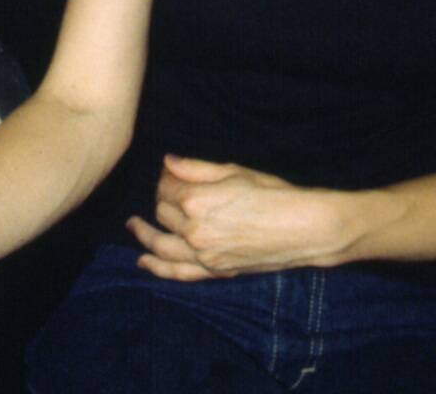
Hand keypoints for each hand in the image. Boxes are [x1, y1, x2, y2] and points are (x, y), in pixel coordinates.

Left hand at [127, 155, 342, 280]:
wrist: (302, 228)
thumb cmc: (272, 193)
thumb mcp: (234, 171)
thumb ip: (196, 167)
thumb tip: (168, 161)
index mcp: (197, 200)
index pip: (167, 187)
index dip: (167, 178)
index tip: (172, 172)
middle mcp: (195, 230)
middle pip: (163, 212)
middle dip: (161, 199)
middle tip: (167, 191)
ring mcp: (203, 255)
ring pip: (162, 244)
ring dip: (144, 234)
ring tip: (133, 225)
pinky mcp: (214, 271)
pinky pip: (178, 273)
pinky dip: (158, 268)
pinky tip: (143, 261)